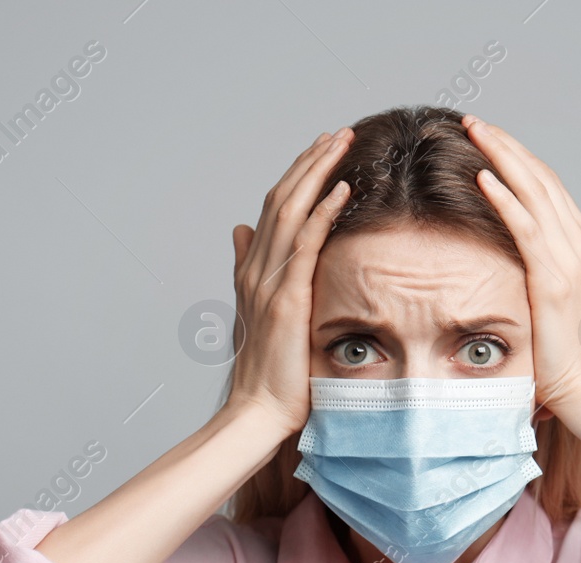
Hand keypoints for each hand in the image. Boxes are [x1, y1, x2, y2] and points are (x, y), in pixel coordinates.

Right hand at [225, 127, 355, 434]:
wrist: (257, 410)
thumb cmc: (268, 374)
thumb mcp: (259, 315)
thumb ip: (249, 271)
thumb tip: (239, 232)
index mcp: (252, 272)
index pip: (273, 210)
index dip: (295, 177)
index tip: (319, 151)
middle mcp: (256, 269)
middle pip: (281, 199)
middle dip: (308, 162)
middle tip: (335, 134)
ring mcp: (268, 282)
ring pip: (290, 211)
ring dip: (316, 173)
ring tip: (340, 145)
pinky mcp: (286, 298)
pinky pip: (304, 244)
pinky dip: (322, 212)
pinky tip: (341, 190)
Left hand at [462, 115, 580, 411]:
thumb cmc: (568, 359)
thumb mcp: (556, 306)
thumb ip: (541, 277)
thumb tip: (515, 268)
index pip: (549, 188)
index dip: (519, 159)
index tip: (491, 139)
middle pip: (541, 178)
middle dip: (507, 145)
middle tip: (475, 121)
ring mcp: (570, 258)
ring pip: (534, 191)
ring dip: (502, 156)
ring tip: (474, 131)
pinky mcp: (552, 277)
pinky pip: (524, 226)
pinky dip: (504, 197)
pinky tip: (481, 176)